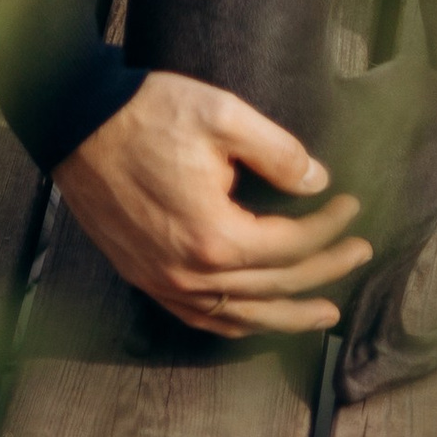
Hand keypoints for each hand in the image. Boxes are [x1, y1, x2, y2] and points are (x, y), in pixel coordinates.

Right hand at [53, 70, 370, 336]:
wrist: (76, 123)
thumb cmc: (147, 113)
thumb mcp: (221, 115)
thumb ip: (277, 151)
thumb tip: (318, 181)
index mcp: (214, 237)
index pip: (290, 246)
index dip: (327, 227)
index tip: (351, 204)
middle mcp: (190, 274)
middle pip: (274, 288)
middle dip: (324, 272)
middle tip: (359, 253)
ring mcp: (164, 283)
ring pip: (241, 317)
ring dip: (289, 316)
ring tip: (325, 312)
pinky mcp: (145, 277)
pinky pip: (202, 317)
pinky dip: (239, 323)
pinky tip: (258, 319)